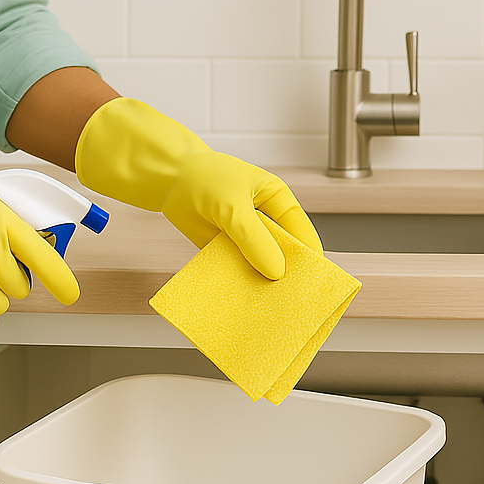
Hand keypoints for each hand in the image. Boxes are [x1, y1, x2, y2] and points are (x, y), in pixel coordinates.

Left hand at [73, 98, 320, 279]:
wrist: (168, 179)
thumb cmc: (205, 179)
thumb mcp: (235, 207)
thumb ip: (255, 239)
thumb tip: (277, 271)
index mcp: (277, 200)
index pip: (301, 231)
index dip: (308, 255)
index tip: (314, 280)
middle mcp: (265, 220)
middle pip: (283, 251)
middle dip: (286, 272)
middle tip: (291, 298)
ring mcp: (246, 236)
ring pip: (260, 262)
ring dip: (261, 280)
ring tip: (268, 303)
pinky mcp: (226, 249)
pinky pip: (237, 268)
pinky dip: (239, 281)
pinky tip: (242, 297)